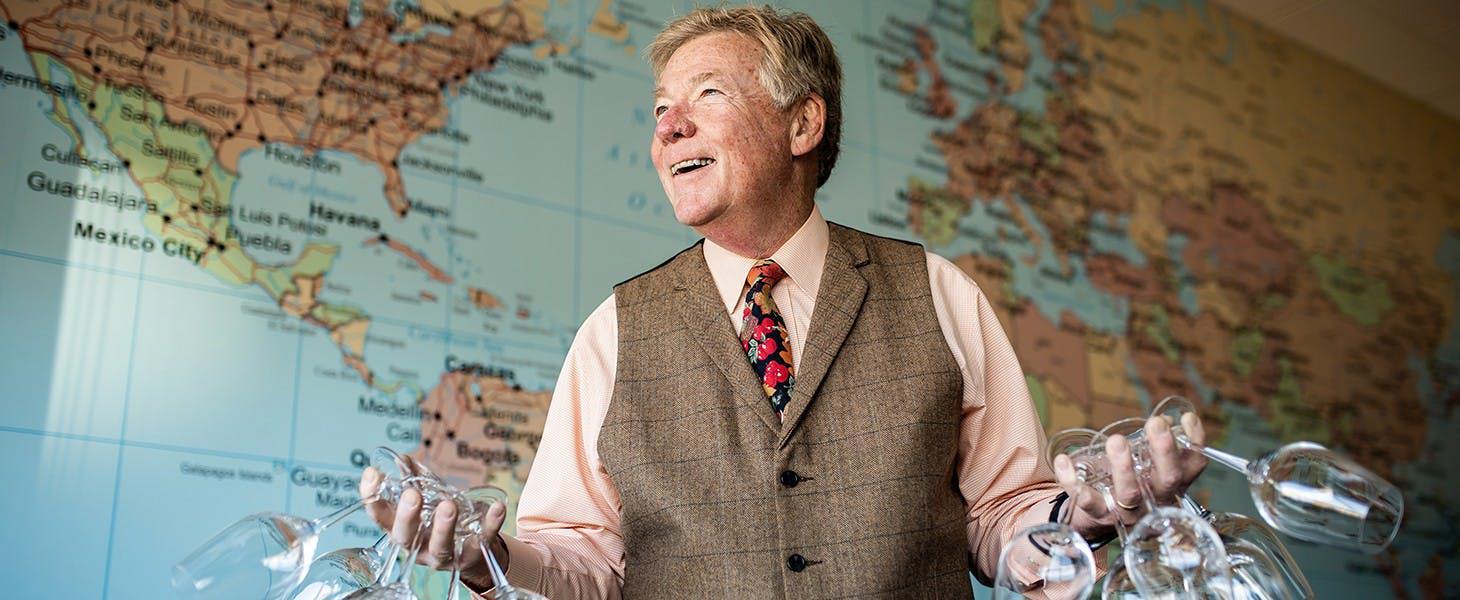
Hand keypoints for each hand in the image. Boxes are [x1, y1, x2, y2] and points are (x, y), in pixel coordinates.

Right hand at [359, 466, 508, 591]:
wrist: (473, 547)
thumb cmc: (441, 519)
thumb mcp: (427, 497)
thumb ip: (414, 478)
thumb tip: (402, 458)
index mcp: (401, 529)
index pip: (380, 516)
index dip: (372, 496)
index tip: (373, 474)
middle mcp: (418, 545)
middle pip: (405, 536)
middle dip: (407, 515)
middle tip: (412, 495)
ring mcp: (444, 555)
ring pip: (440, 546)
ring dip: (444, 525)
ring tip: (448, 504)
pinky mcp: (471, 556)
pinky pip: (482, 541)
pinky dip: (490, 523)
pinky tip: (497, 507)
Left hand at [1052, 412, 1207, 540]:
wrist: (1099, 518)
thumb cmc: (1128, 482)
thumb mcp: (1146, 463)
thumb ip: (1155, 444)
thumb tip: (1165, 419)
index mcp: (1172, 483)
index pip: (1193, 464)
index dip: (1194, 441)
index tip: (1186, 417)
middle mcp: (1155, 499)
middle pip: (1168, 479)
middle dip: (1164, 450)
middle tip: (1155, 423)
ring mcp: (1128, 511)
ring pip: (1130, 492)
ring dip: (1124, 466)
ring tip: (1116, 441)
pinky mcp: (1100, 514)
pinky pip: (1086, 499)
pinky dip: (1073, 479)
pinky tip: (1064, 460)